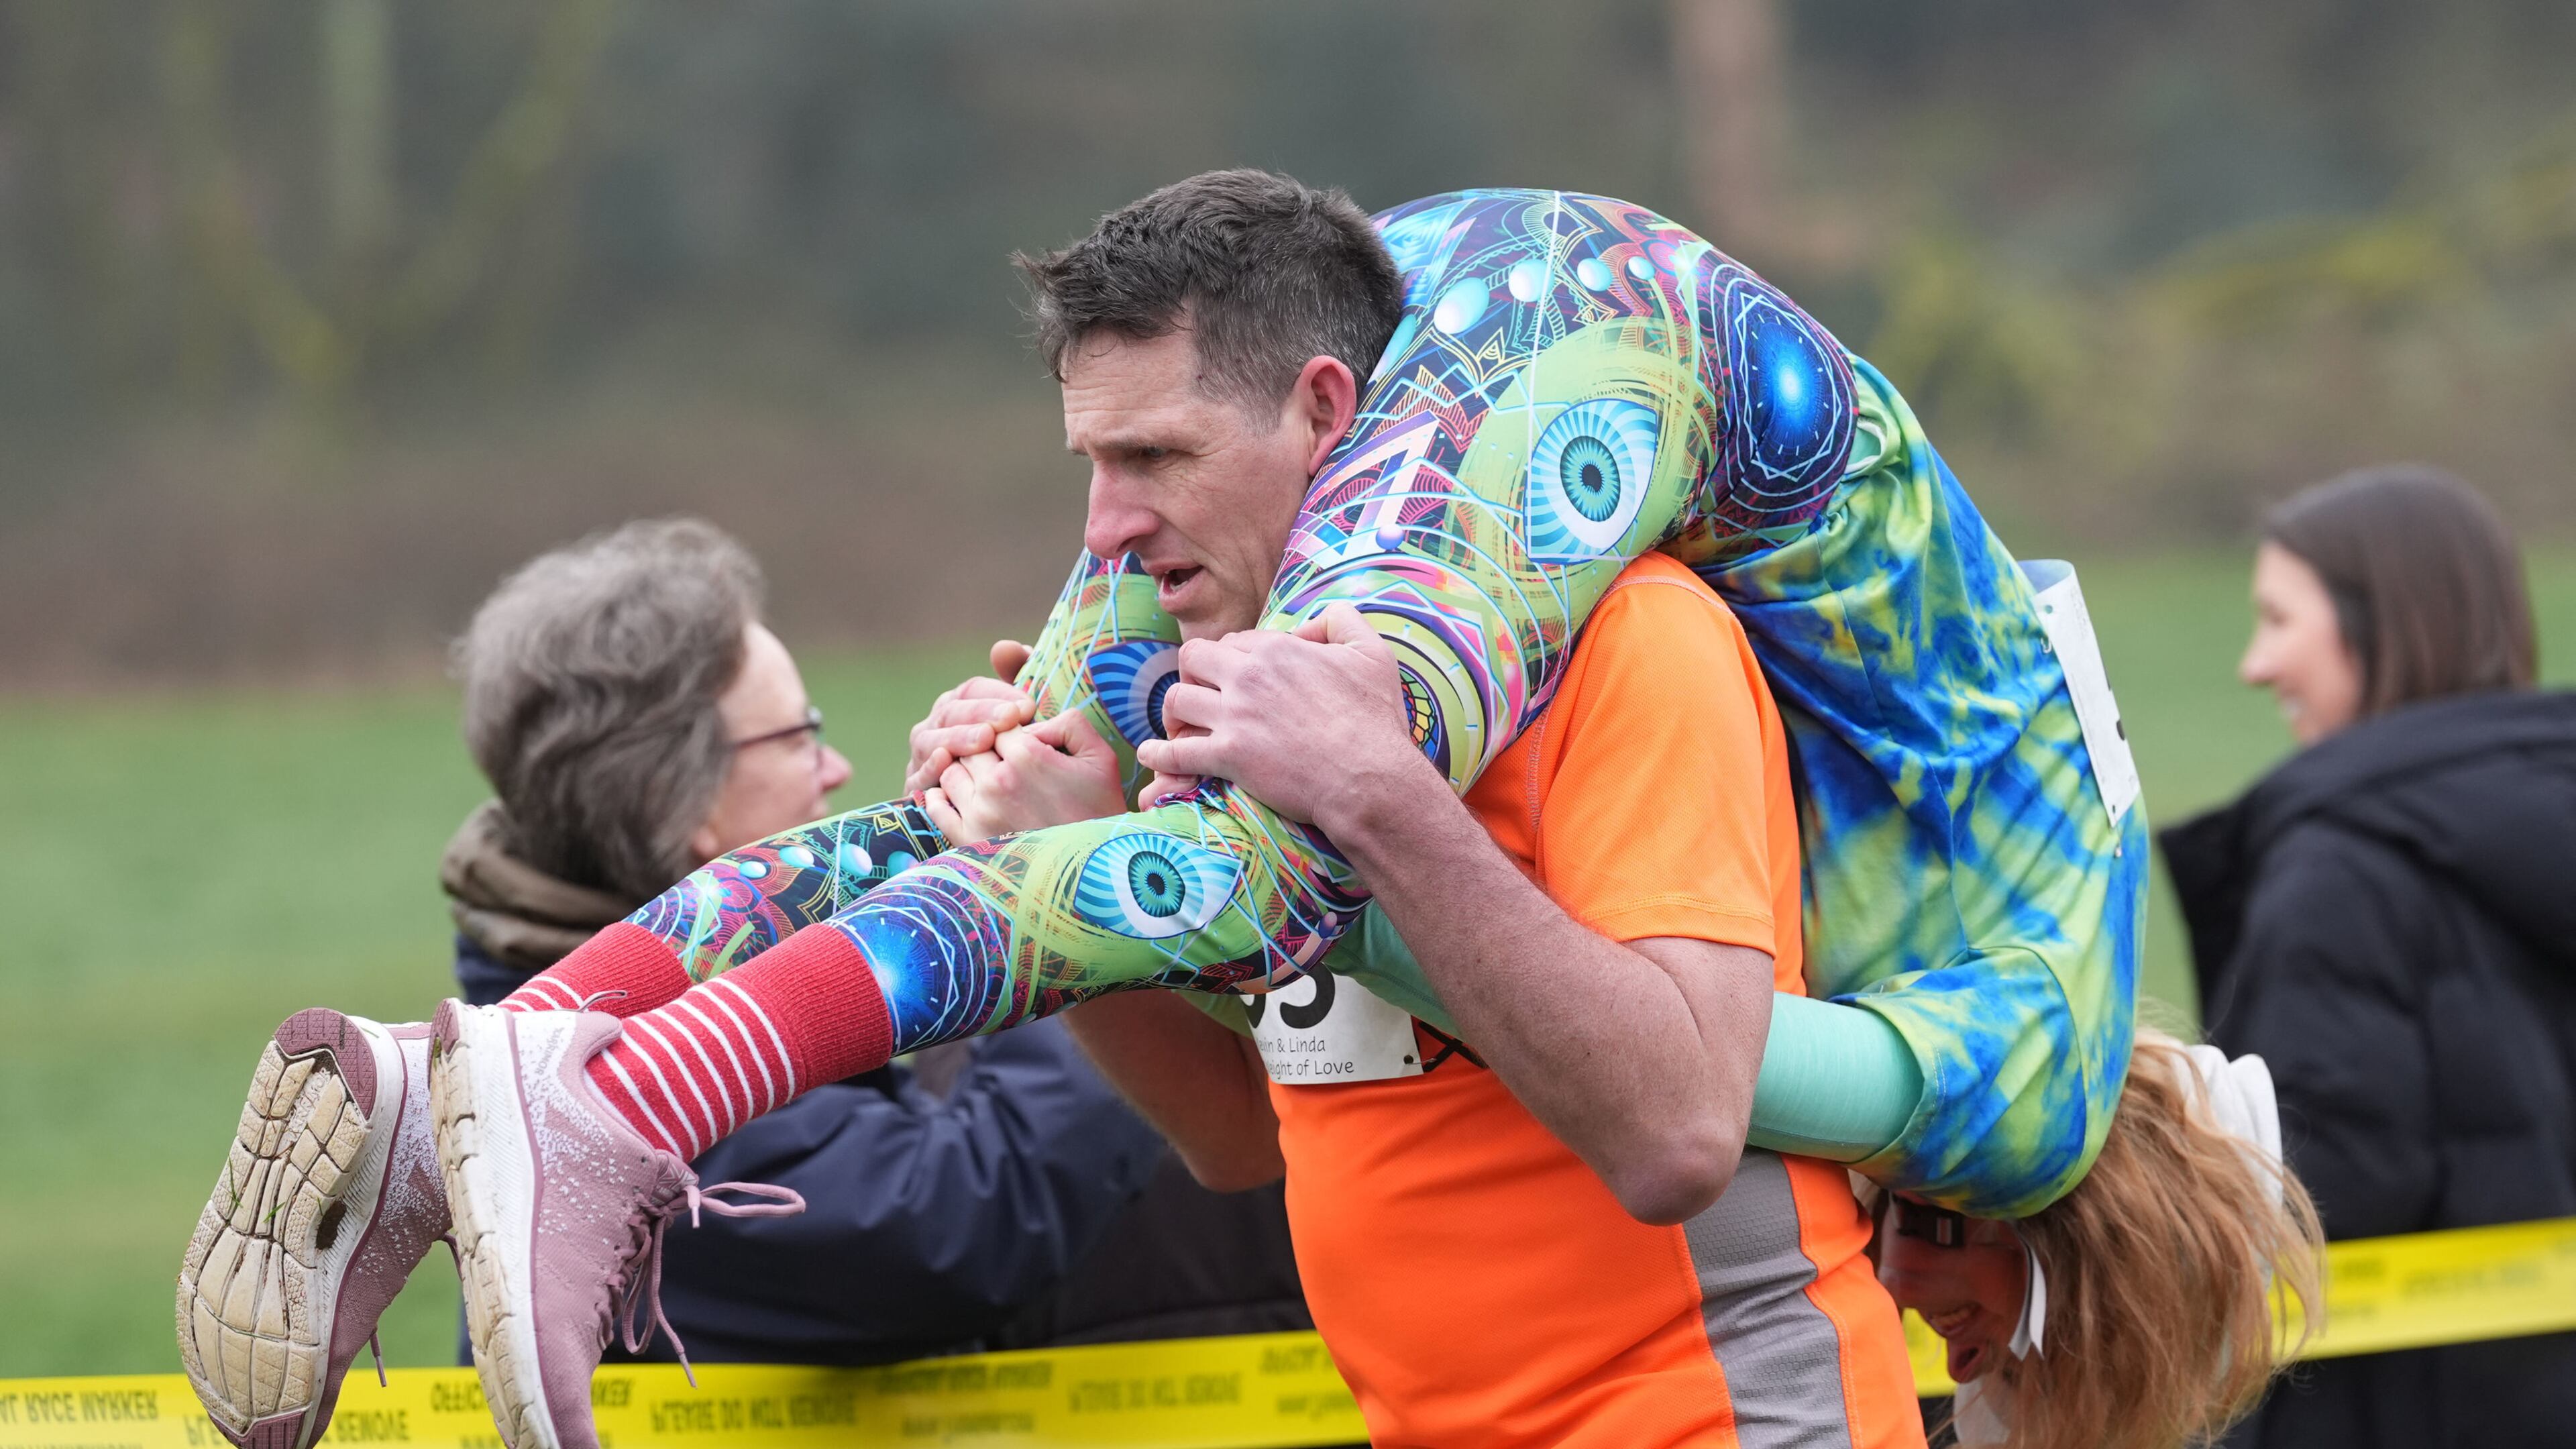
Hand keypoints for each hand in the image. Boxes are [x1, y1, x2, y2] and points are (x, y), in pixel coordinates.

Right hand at [903, 639, 1035, 794]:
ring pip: (931, 741)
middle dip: (981, 713)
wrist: (1008, 819)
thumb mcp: (1023, 726)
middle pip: (950, 712)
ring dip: (957, 737)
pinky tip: (945, 760)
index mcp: (958, 708)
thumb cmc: (1016, 766)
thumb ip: (1017, 680)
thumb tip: (1007, 647)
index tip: (1027, 704)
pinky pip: (918, 776)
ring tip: (985, 739)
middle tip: (1011, 719)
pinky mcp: (916, 790)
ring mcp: (921, 758)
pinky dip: (929, 767)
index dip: (997, 693)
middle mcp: (935, 728)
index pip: (971, 690)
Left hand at [923, 711, 1126, 841]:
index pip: (999, 725)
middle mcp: (996, 781)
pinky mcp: (967, 838)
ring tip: (984, 780)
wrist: (1095, 871)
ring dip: (964, 770)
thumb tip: (1031, 722)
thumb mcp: (1100, 757)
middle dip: (986, 749)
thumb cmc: (1099, 812)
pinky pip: (937, 807)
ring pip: (951, 770)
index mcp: (1026, 756)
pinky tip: (954, 796)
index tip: (1021, 744)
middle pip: (972, 745)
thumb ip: (1069, 723)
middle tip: (1003, 763)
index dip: (1009, 731)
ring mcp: (978, 811)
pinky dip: (940, 797)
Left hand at [1134, 603, 1439, 834]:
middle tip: (1202, 694)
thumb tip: (1310, 623)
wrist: (1370, 779)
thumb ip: (1342, 620)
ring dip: (1175, 712)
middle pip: (1191, 658)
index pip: (1233, 641)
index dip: (1232, 658)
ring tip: (1180, 724)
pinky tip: (1153, 754)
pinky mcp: (1228, 757)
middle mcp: (1248, 675)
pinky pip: (1176, 751)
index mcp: (1277, 648)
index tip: (1238, 679)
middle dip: (1192, 673)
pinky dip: (1159, 753)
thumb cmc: (1374, 721)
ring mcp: (1235, 716)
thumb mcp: (1372, 654)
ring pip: (1177, 700)